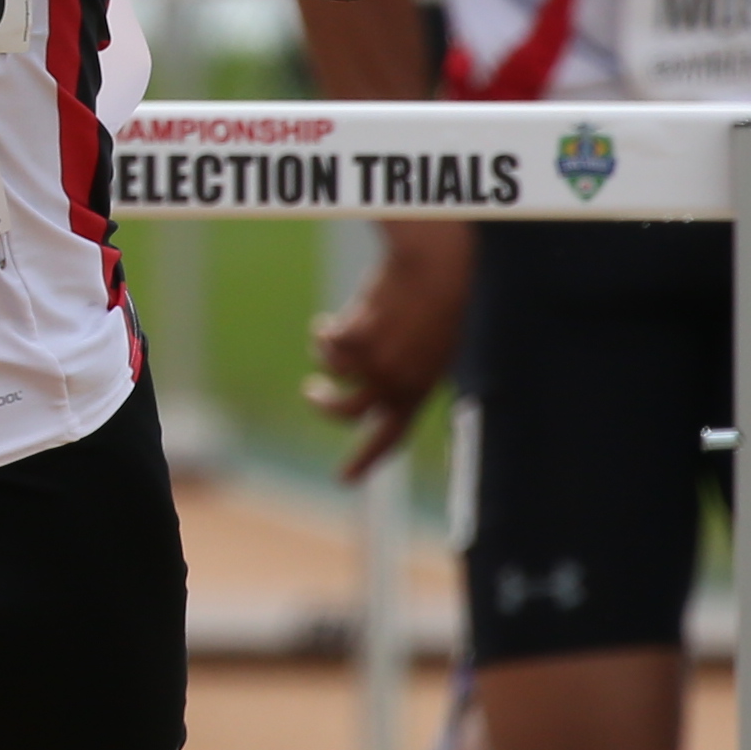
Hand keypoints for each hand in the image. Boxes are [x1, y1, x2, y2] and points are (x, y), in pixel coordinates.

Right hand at [305, 216, 471, 481]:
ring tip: (328, 332)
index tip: (343, 480)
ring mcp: (376, 362)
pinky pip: (327, 343)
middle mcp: (396, 383)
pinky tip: (333, 317)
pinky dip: (325, 330)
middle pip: (346, 412)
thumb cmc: (439, 302)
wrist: (436, 270)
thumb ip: (402, 373)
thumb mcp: (428, 347)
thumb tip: (370, 400)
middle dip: (323, 405)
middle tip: (310, 391)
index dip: (365, 460)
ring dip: (324, 354)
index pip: (390, 437)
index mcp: (419, 390)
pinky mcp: (358, 339)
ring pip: (332, 371)